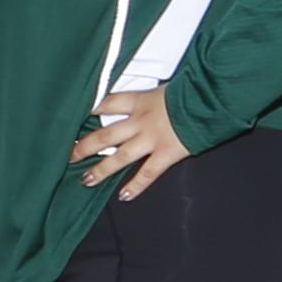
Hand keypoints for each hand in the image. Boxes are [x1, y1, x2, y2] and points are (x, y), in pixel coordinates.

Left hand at [70, 88, 185, 203]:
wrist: (211, 98)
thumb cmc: (193, 90)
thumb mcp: (167, 86)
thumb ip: (155, 95)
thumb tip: (154, 96)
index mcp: (140, 100)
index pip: (107, 103)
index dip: (89, 110)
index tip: (75, 118)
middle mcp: (140, 120)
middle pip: (105, 135)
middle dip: (85, 146)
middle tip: (70, 155)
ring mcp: (152, 139)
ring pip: (119, 157)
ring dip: (101, 170)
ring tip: (86, 180)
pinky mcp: (166, 153)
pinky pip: (146, 173)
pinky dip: (135, 186)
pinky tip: (124, 196)